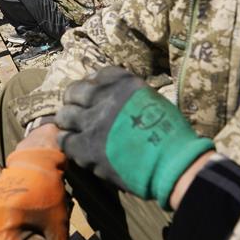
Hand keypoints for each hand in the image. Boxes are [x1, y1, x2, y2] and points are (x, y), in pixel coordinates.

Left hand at [56, 66, 212, 208]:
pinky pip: (65, 141)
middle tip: (77, 113)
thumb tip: (111, 98)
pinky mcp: (87, 147)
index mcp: (124, 83)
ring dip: (68, 123)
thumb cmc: (171, 135)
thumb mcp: (151, 101)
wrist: (174, 164)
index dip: (92, 86)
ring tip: (74, 131)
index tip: (93, 96)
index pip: (97, 75)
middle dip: (73, 101)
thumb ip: (128, 96)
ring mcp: (93, 122)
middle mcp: (105, 97)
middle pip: (74, 92)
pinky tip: (76, 147)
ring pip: (64, 116)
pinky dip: (68, 143)